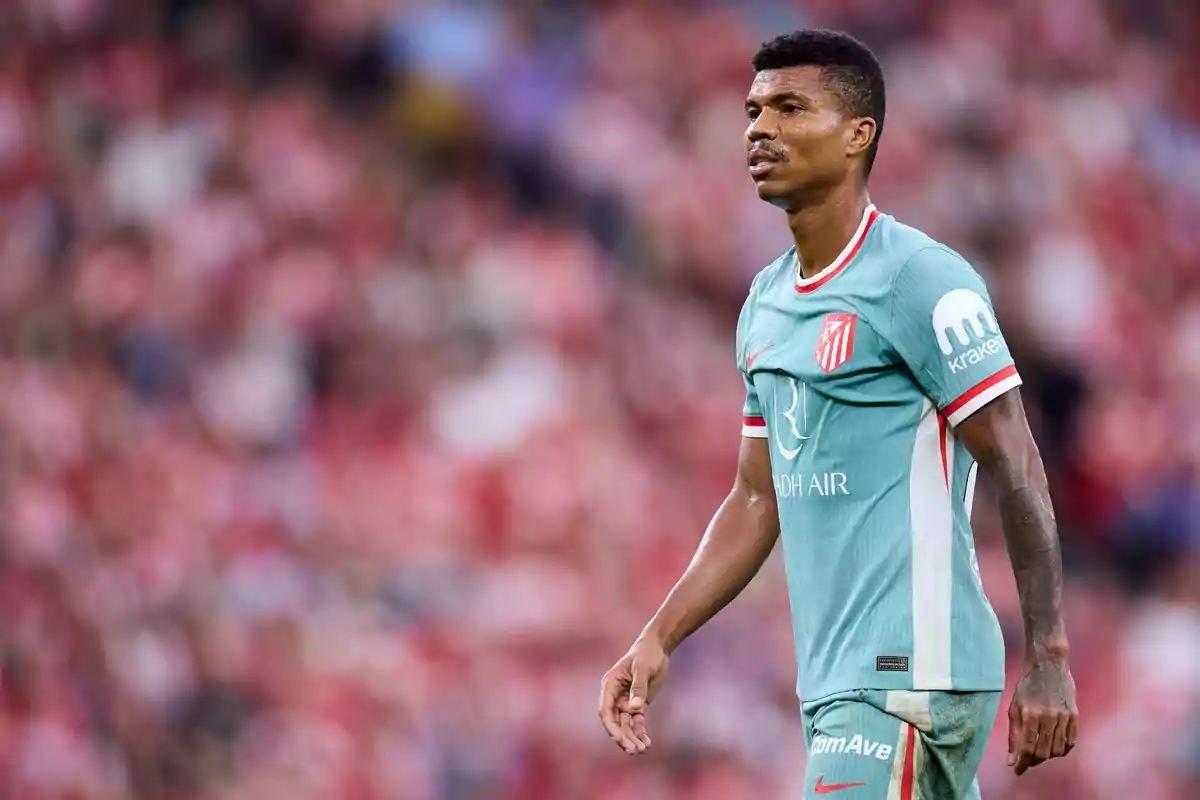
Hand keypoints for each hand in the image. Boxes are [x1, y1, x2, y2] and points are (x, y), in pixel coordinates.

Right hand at [598, 636, 668, 754]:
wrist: (657, 647)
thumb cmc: (646, 654)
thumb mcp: (643, 669)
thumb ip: (639, 688)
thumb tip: (635, 709)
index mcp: (610, 685)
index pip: (605, 710)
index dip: (611, 727)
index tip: (620, 739)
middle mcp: (615, 696)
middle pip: (615, 722)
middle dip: (623, 737)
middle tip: (634, 751)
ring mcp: (626, 701)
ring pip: (626, 725)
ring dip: (632, 738)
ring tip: (642, 750)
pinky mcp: (638, 705)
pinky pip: (637, 722)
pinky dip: (641, 733)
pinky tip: (648, 743)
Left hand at [1007, 655, 1077, 775]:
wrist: (1049, 665)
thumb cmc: (1027, 686)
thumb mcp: (1014, 707)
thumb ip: (1013, 735)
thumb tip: (1011, 760)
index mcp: (1029, 715)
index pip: (1026, 748)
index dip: (1022, 763)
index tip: (1017, 771)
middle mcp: (1048, 718)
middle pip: (1043, 752)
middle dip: (1033, 761)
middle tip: (1027, 761)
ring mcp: (1063, 717)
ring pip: (1057, 750)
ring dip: (1047, 756)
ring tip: (1039, 753)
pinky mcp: (1075, 716)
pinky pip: (1071, 742)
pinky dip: (1062, 750)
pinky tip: (1054, 747)